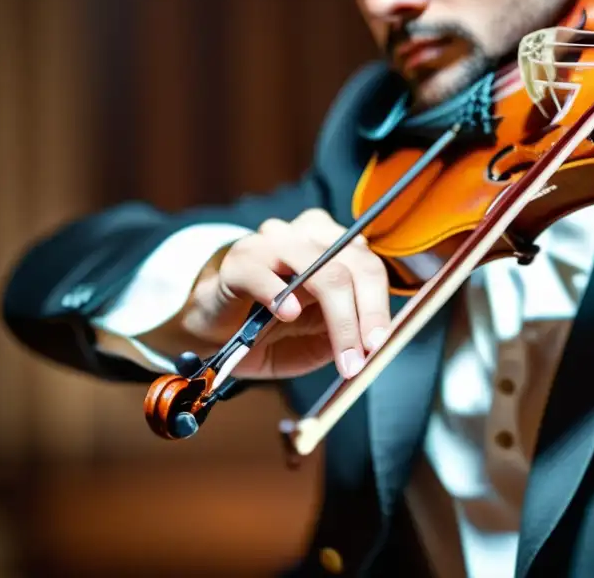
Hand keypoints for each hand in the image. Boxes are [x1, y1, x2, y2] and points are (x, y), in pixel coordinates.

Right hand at [144, 209, 391, 379]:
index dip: (379, 305)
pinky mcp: (238, 261)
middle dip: (364, 314)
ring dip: (338, 316)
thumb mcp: (315, 339)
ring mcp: (272, 244)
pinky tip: (287, 315)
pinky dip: (279, 294)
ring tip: (341, 354)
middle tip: (363, 355)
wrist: (212, 331)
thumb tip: (372, 345)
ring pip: (320, 268)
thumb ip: (343, 334)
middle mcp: (306, 237)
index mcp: (332, 246)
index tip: (380, 342)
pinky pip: (263, 272)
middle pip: (351, 265)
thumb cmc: (268, 329)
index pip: (368, 266)